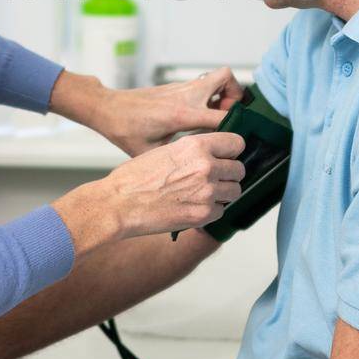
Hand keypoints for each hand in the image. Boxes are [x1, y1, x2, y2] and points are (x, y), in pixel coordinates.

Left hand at [91, 68, 247, 155]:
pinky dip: (209, 95)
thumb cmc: (125, 130)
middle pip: (227, 78)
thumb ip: (178, 158)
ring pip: (217, 76)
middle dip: (236, 95)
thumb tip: (194, 171)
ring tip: (218, 114)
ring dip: (224, 92)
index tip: (235, 140)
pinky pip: (203, 84)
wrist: (107, 109)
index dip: (235, 127)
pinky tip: (199, 116)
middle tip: (231, 115)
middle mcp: (185, 96)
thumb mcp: (152, 152)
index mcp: (182, 114)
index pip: (223, 115)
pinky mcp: (175, 87)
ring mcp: (181, 88)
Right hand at [99, 130, 245, 236]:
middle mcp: (205, 166)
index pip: (236, 143)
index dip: (232, 150)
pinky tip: (193, 206)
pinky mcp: (203, 214)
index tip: (228, 156)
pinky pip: (221, 211)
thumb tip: (213, 154)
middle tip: (214, 178)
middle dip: (228, 174)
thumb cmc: (134, 178)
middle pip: (239, 169)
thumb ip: (193, 151)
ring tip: (203, 193)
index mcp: (195, 145)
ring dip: (223, 193)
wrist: (118, 204)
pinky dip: (211, 211)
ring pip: (235, 191)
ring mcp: (206, 192)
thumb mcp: (166, 150)